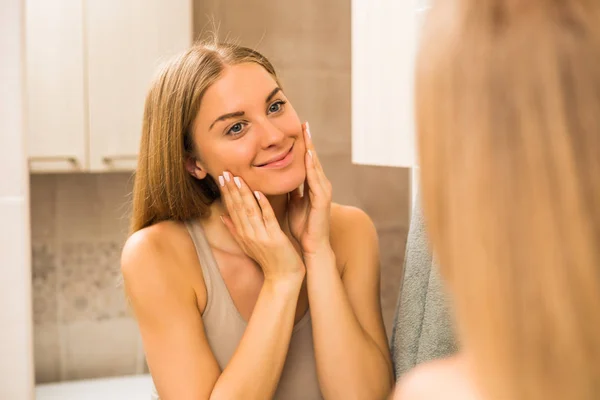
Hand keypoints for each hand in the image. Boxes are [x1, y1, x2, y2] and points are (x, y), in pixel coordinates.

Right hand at [218, 171, 304, 282]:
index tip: (222, 176)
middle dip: (231, 189)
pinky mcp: (274, 238)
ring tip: (238, 178)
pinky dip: (263, 205)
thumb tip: (222, 216)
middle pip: (237, 208)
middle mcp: (248, 234)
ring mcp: (260, 236)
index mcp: (243, 233)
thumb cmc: (269, 259)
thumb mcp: (248, 245)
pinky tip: (259, 193)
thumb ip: (235, 230)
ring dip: (243, 193)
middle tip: (225, 171)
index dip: (226, 192)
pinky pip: (268, 218)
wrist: (283, 278)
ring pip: (249, 211)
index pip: (232, 208)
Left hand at [288, 122, 332, 256]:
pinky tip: (308, 155)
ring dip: (311, 149)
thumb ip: (289, 189)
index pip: (307, 162)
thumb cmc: (302, 227)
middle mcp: (320, 186)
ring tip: (307, 133)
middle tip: (304, 123)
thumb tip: (278, 176)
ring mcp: (323, 191)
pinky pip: (316, 180)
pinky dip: (312, 167)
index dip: (303, 145)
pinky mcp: (323, 200)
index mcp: (312, 186)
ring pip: (316, 166)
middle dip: (309, 141)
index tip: (298, 129)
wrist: (311, 246)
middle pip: (313, 159)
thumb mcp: (293, 203)